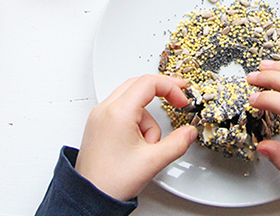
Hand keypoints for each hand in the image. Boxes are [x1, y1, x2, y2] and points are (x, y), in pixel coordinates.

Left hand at [75, 74, 197, 200]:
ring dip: (146, 118)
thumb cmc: (111, 181)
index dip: (170, 87)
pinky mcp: (98, 125)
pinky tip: (137, 143)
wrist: (90, 197)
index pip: (148, 83)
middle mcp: (105, 110)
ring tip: (146, 146)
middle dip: (160, 92)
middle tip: (177, 99)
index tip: (182, 98)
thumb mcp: (152, 162)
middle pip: (138, 85)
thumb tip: (188, 132)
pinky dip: (135, 121)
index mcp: (118, 113)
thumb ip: (177, 144)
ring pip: (132, 101)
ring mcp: (99, 116)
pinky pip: (122, 111)